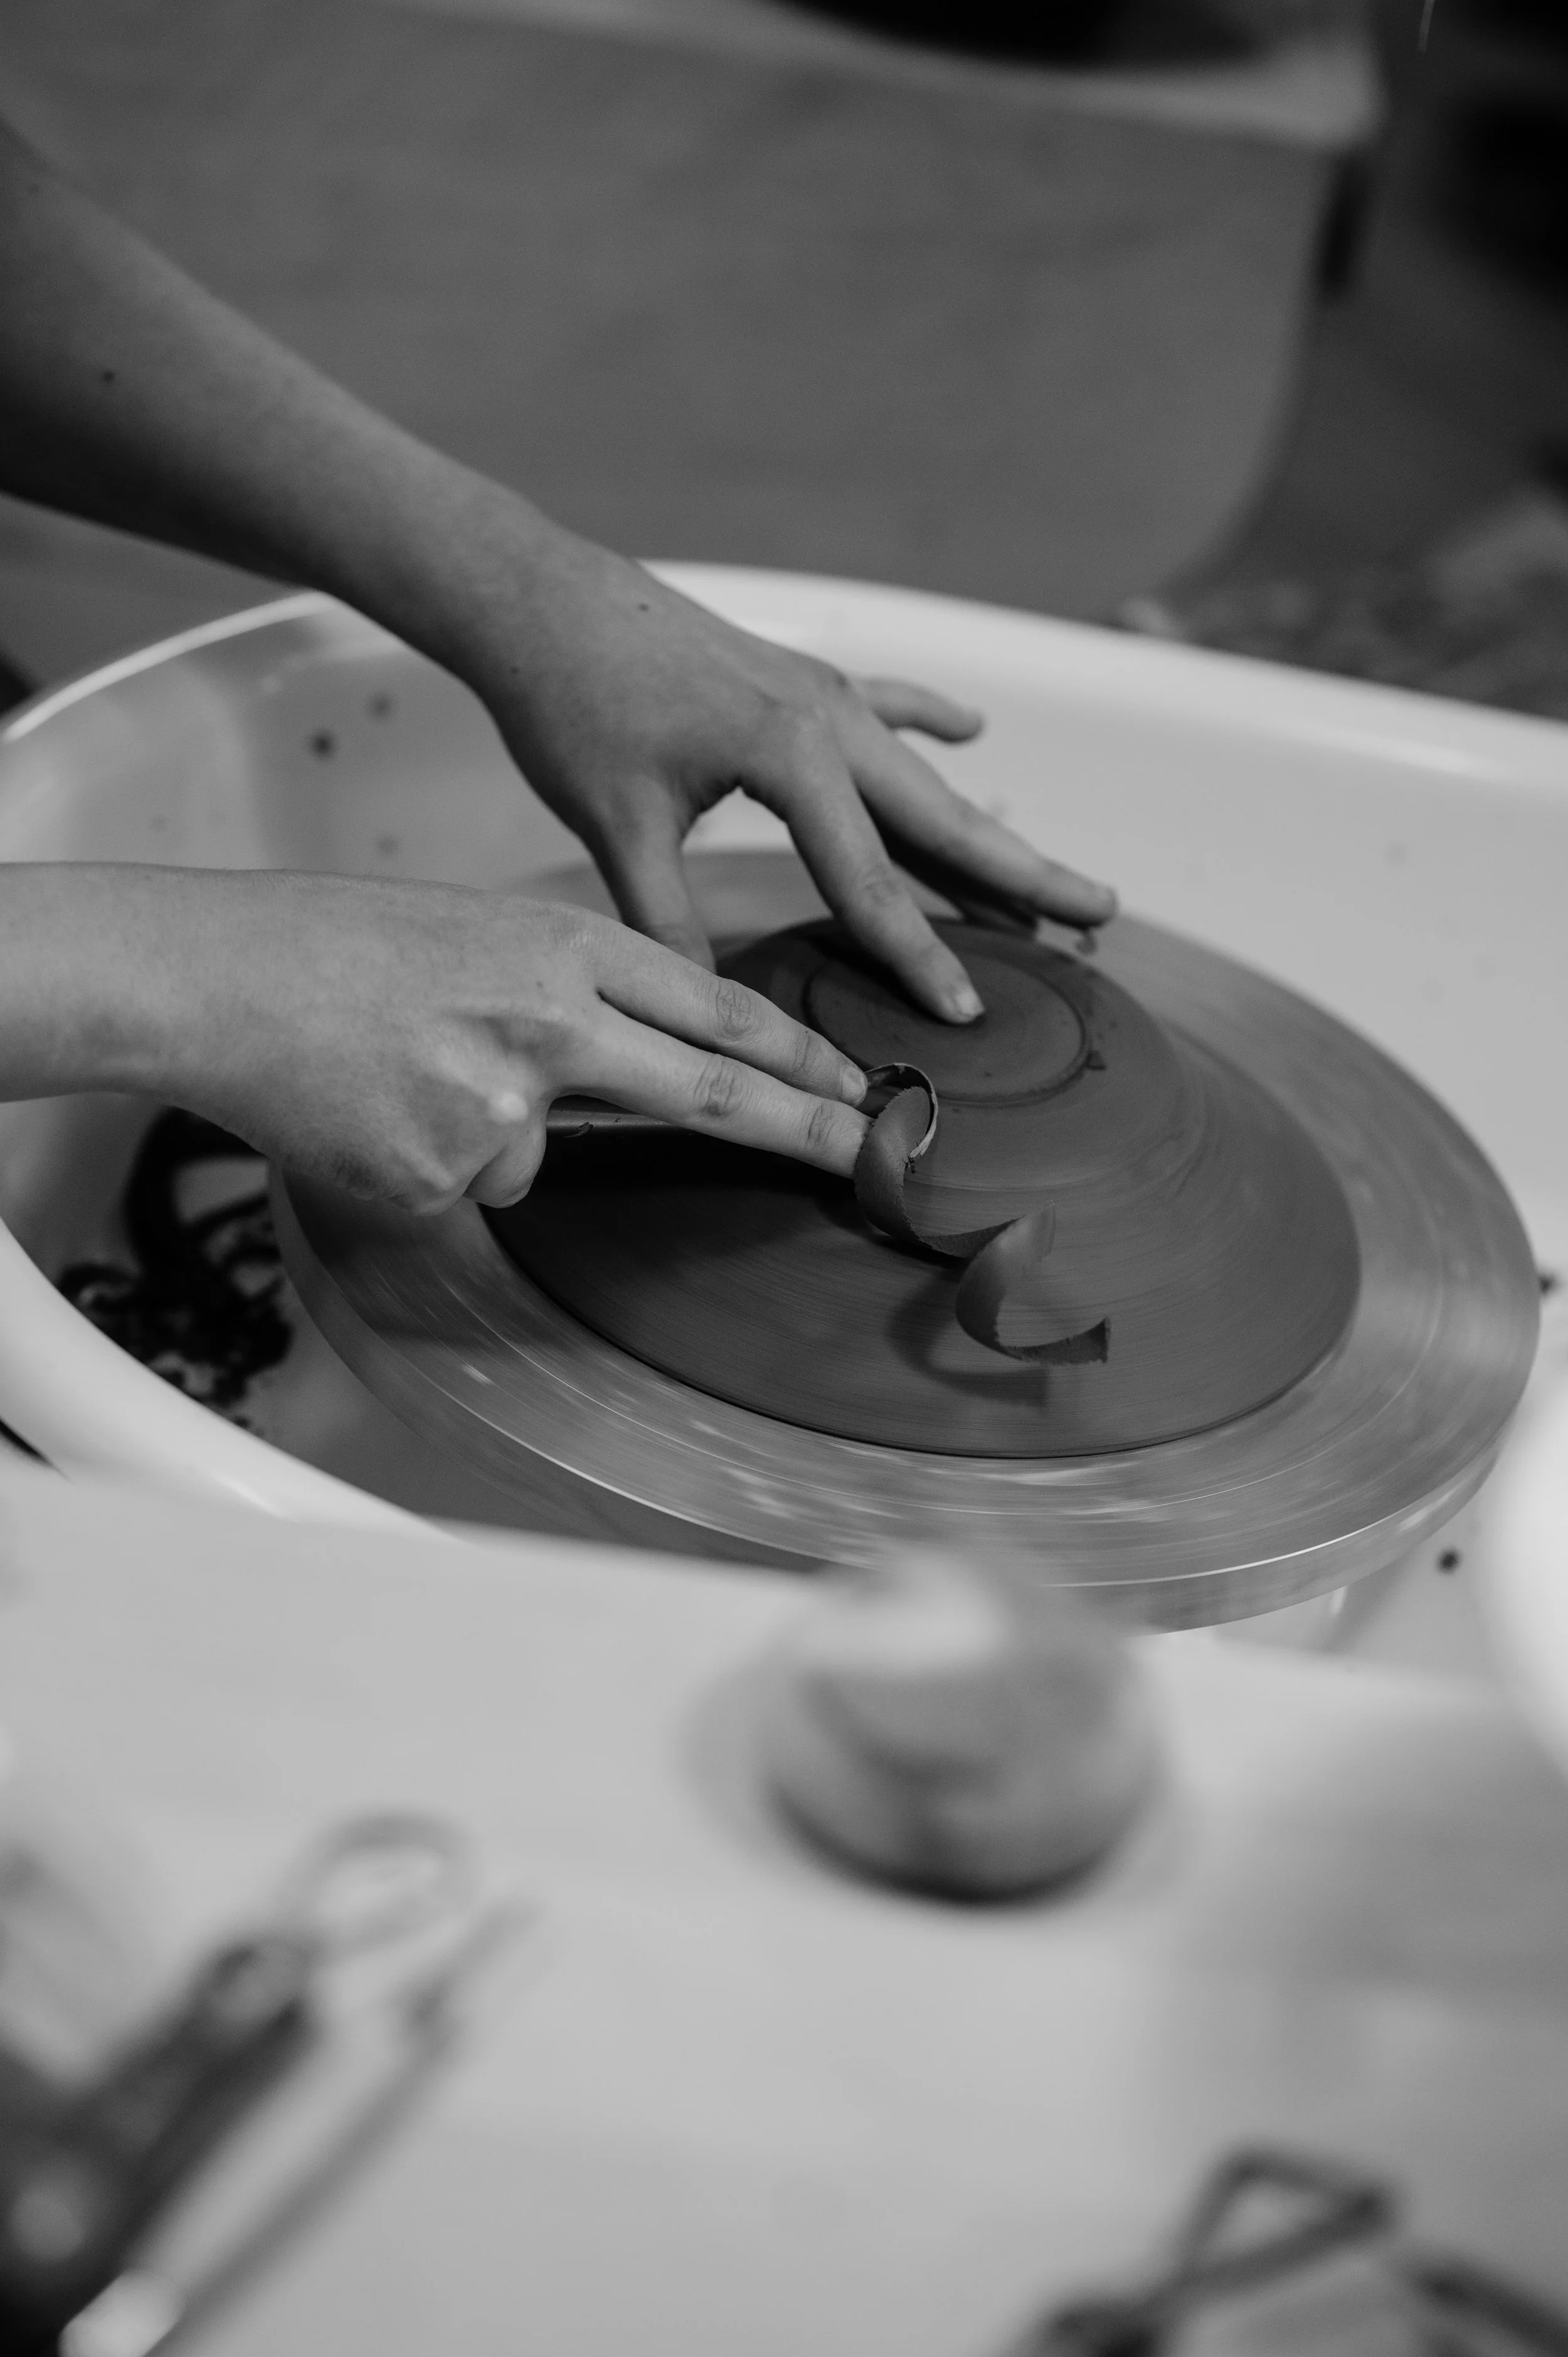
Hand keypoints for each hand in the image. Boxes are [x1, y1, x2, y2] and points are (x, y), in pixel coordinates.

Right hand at [138, 871, 867, 1210]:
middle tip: (870, 1156)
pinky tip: (366, 1112)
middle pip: (706, 1091)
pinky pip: (464, 1187)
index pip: (715, 1007)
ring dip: (483, 1132)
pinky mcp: (443, 1173)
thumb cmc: (331, 945)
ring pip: (537, 1154)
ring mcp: (498, 1102)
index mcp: (561, 943)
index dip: (796, 1054)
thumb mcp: (478, 930)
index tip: (858, 1084)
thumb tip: (615, 1079)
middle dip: (800, 1128)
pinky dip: (425, 1163)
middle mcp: (549, 1021)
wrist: (215, 977)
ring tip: (393, 1072)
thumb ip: (566, 997)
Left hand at [449, 519, 1116, 1024]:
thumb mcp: (615, 826)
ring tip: (1052, 879)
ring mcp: (823, 692)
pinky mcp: (800, 679)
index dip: (919, 955)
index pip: (870, 880)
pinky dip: (935, 723)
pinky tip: (977, 734)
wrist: (542, 599)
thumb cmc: (572, 706)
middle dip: (1023, 877)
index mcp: (790, 754)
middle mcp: (828, 717)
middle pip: (945, 817)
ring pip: (926, 776)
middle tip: (1099, 918)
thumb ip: (667, 923)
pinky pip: (891, 708)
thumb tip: (708, 1014)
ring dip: (989, 827)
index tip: (964, 1013)